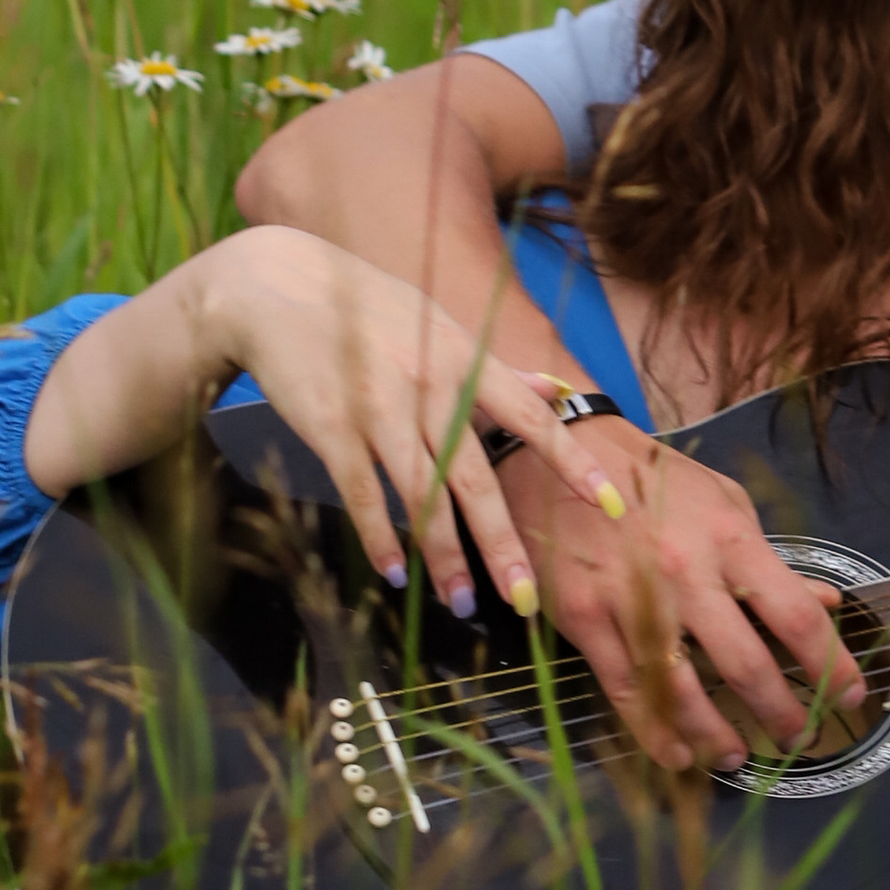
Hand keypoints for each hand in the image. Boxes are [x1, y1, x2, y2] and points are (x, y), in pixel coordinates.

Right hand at [186, 228, 620, 617]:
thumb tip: (554, 388)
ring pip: (422, 495)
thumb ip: (495, 368)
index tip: (612, 505)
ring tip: (462, 604)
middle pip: (476, 478)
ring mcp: (380, 408)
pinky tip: (396, 573)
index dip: (574, 463)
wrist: (276, 284)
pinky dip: (380, 536)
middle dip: (503, 544)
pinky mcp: (333, 426)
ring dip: (442, 556)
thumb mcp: (439, 325)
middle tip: (525, 600)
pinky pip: (363, 492)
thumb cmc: (366, 309)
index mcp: (465, 360)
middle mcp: (430, 386)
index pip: (532, 419)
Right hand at [499, 431, 863, 771]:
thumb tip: (827, 603)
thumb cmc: (654, 482)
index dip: (831, 665)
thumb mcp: (725, 504)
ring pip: (682, 690)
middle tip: (800, 737)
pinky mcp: (585, 619)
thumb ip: (772, 560)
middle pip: (744, 664)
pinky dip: (654, 732)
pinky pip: (625, 690)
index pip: (795, 616)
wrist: (562, 454)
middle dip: (781, 713)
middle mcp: (685, 574)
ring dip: (716, 736)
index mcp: (730, 540)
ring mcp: (631, 600)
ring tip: (737, 757)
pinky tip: (678, 755)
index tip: (852, 695)